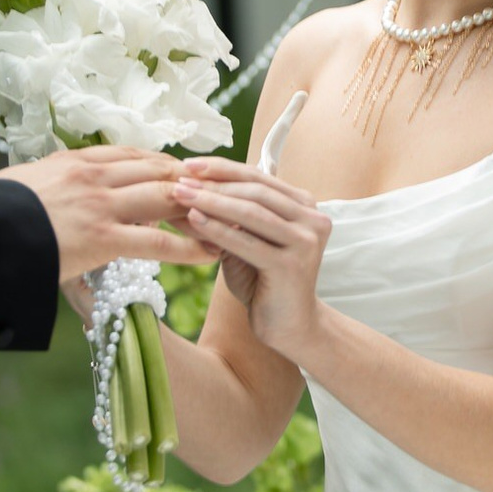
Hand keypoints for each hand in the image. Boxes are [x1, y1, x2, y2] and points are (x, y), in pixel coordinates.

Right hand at [0, 146, 215, 281]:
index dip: (163, 164)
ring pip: (165, 197)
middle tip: (217, 195)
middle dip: (191, 182)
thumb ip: (45, 182)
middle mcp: (93, 176)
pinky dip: (190, 246)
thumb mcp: (21, 184)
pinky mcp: (102, 238)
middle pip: (158, 169)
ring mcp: (100, 205)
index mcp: (74, 161)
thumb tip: (44, 186)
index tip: (183, 173)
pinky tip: (211, 252)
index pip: (132, 154)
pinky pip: (157, 240)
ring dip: (198, 208)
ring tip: (224, 220)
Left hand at [174, 157, 330, 356]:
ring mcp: (306, 242)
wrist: (289, 327)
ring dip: (211, 201)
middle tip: (179, 178)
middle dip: (214, 182)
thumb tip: (186, 190)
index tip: (189, 164)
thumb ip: (229, 217)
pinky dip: (218, 229)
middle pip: (256, 190)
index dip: (223, 168)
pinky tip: (194, 219)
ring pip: (252, 212)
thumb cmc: (264, 283)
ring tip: (180, 194)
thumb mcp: (246, 242)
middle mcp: (313, 219)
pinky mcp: (292, 265)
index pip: (259, 177)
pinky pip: (247, 241)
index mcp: (304, 207)